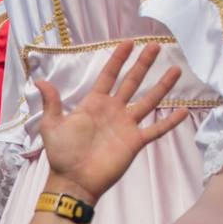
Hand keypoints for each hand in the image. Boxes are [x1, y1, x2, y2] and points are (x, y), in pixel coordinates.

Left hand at [37, 41, 186, 202]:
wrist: (74, 180)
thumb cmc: (61, 154)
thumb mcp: (52, 125)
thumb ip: (51, 102)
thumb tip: (39, 81)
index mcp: (94, 104)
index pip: (108, 76)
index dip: (118, 60)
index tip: (129, 42)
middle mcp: (113, 111)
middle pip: (132, 82)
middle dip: (143, 64)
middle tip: (155, 46)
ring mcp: (126, 125)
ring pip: (148, 101)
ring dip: (162, 86)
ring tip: (176, 70)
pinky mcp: (135, 141)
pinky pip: (156, 129)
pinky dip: (169, 121)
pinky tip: (183, 110)